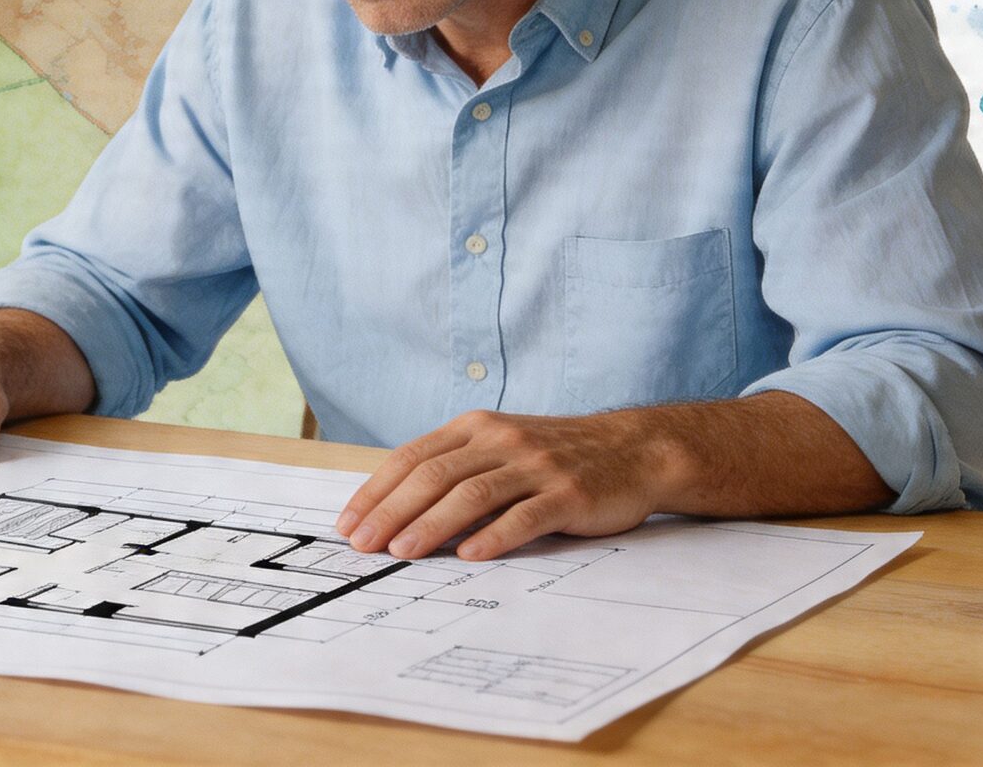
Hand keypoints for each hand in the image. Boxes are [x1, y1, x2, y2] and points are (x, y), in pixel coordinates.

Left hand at [332, 407, 684, 560]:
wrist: (633, 449)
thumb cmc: (556, 456)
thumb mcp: (500, 446)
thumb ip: (457, 468)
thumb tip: (396, 510)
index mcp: (476, 427)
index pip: (413, 458)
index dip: (376, 491)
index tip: (349, 523)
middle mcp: (501, 440)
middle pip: (434, 476)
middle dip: (392, 511)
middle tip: (364, 544)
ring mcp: (536, 465)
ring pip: (472, 494)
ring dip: (432, 525)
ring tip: (402, 552)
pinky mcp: (569, 493)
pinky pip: (526, 515)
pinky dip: (495, 536)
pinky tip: (470, 555)